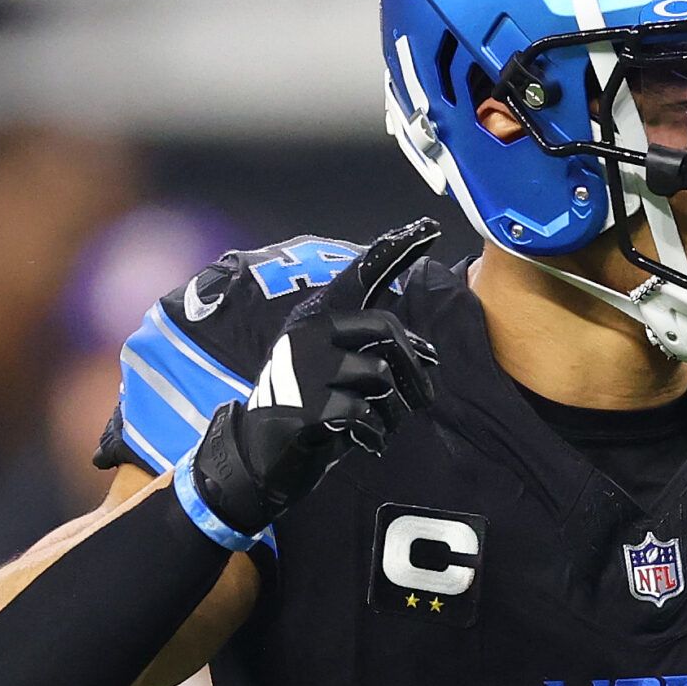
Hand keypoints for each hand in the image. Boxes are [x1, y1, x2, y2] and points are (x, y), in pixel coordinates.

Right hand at [192, 219, 438, 539]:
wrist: (258, 457)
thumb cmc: (309, 413)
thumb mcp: (337, 375)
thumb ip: (372, 357)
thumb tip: (428, 355)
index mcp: (317, 320)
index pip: (361, 277)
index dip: (394, 250)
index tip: (427, 228)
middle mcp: (309, 334)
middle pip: (385, 331)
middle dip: (415, 367)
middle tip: (423, 397)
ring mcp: (305, 369)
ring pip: (381, 378)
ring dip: (394, 412)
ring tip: (380, 427)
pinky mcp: (306, 407)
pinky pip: (365, 413)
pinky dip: (375, 434)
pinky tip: (365, 443)